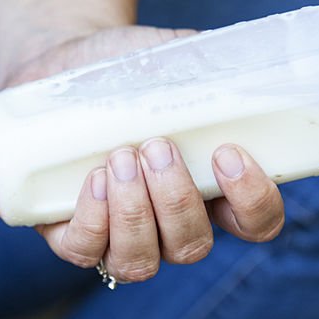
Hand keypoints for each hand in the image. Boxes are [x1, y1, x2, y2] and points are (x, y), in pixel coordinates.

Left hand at [4, 26, 284, 281]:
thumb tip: (239, 63)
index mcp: (210, 190)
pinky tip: (93, 177)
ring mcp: (118, 238)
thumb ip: (208, 63)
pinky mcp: (72, 236)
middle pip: (192, 247)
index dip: (253, 202)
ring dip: (134, 213)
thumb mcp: (171, 57)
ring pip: (140, 262)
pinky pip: (86, 252)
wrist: (63, 66)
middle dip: (176, 200)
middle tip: (157, 146)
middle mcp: (167, 226)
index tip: (228, 153)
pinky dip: (93, 219)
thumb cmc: (125, 67)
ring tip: (121, 157)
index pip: (256, 224)